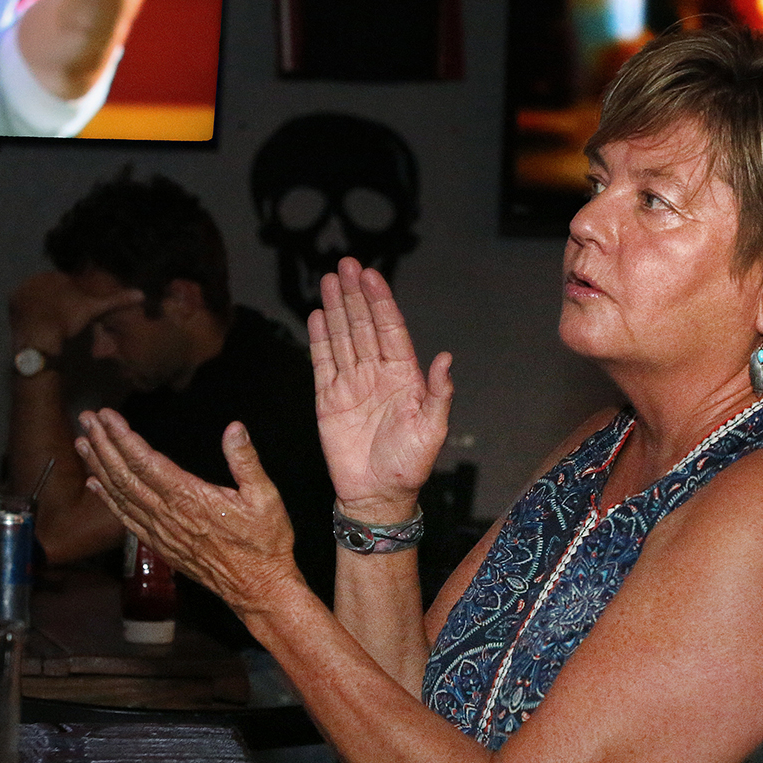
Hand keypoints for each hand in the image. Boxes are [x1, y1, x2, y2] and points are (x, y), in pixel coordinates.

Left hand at [7, 270, 142, 355]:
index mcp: (57, 275)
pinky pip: (21, 303)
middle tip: (64, 318)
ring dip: (42, 305)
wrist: (39, 336)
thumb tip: (141, 294)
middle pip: (50, 288)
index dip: (73, 297)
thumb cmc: (68, 319)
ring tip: (51, 321)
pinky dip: (28, 310)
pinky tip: (36, 321)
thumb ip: (116, 300)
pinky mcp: (12, 302)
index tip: (76, 312)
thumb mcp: (94, 309)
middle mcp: (37, 277)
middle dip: (57, 299)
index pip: (67, 283)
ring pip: (36, 295)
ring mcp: (22, 289)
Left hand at [76, 410, 300, 613]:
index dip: (122, 437)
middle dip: (103, 444)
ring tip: (82, 443)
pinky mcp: (160, 545)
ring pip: (120, 496)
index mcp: (190, 499)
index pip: (145, 462)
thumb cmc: (264, 543)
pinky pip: (126, 519)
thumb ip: (246, 461)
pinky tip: (95, 484)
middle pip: (124, 475)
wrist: (257, 588)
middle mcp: (168, 515)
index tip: (107, 416)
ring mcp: (161, 532)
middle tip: (87, 419)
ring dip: (99, 467)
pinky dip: (107, 500)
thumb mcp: (266, 498)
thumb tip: (235, 429)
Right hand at [309, 258, 452, 521]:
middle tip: (347, 265)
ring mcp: (352, 385)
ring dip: (336, 309)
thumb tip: (445, 357)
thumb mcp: (433, 430)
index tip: (372, 276)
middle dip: (355, 295)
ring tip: (329, 280)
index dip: (381, 301)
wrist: (377, 497)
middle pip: (364, 325)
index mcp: (404, 376)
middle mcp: (377, 374)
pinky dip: (319, 340)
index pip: (391, 329)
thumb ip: (439, 393)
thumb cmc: (410, 466)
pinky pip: (322, 364)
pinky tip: (316, 317)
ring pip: (342, 338)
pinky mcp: (329, 401)